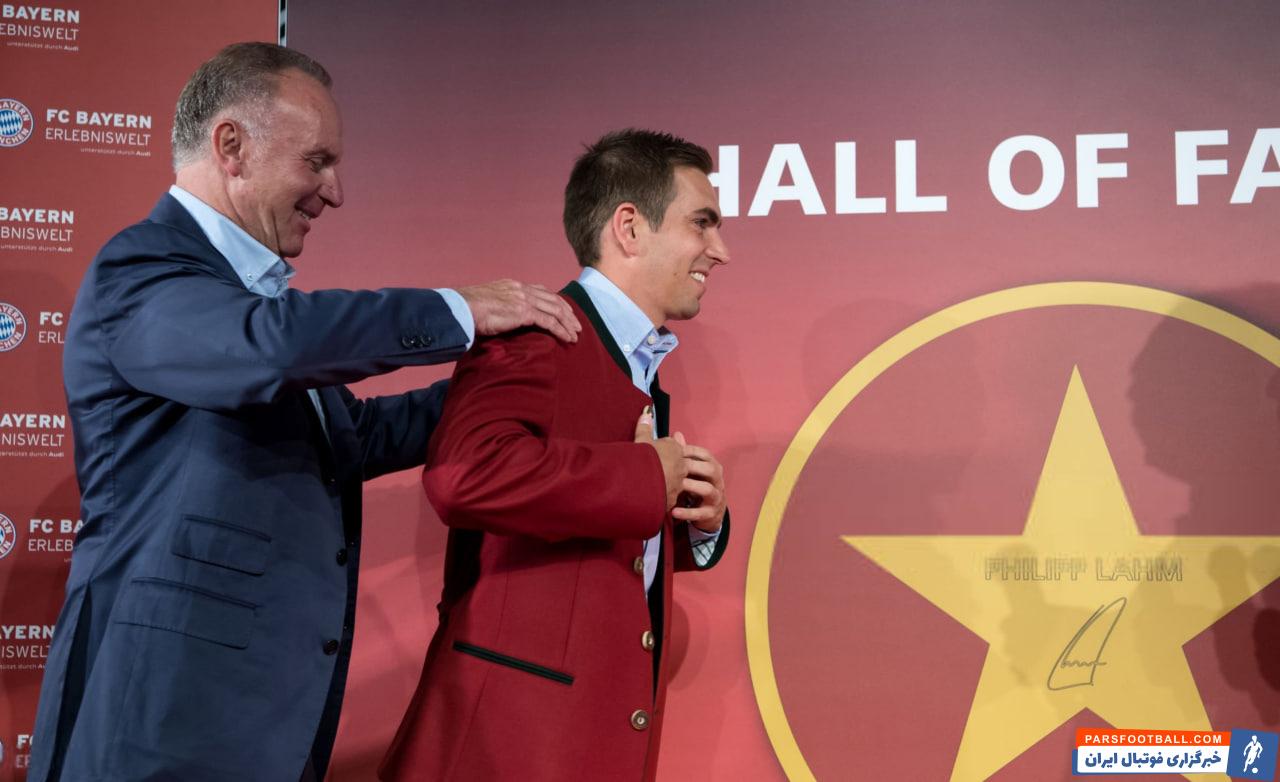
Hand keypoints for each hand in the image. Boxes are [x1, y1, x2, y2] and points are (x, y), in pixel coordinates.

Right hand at [456, 279, 581, 341]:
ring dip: (568, 323)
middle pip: (553, 299)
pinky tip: (568, 338)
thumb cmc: (468, 309)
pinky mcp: (524, 312)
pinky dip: (561, 330)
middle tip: (576, 324)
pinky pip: (549, 322)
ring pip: (555, 310)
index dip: (556, 301)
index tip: (564, 311)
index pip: (541, 291)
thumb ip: (500, 306)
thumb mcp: (488, 302)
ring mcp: (524, 300)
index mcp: (513, 285)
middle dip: (567, 312)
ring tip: (576, 334)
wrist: (462, 308)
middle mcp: (522, 289)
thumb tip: (502, 316)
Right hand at [635, 407, 686, 510]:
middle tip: (664, 472)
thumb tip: (647, 412)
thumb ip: (645, 427)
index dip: (667, 452)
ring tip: (663, 489)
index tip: (661, 455)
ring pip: (679, 484)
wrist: (641, 481)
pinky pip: (672, 499)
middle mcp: (681, 466)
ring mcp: (679, 484)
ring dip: (673, 485)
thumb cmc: (642, 458)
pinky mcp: (673, 499)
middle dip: (674, 469)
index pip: (675, 449)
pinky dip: (666, 499)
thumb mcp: (642, 440)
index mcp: (675, 450)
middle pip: (681, 466)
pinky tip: (659, 501)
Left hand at [672, 440, 725, 532]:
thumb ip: (685, 454)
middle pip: (712, 470)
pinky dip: (687, 512)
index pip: (706, 455)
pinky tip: (674, 511)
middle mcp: (718, 482)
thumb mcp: (693, 471)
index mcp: (713, 468)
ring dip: (692, 487)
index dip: (691, 451)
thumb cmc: (698, 487)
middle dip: (694, 467)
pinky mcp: (710, 513)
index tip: (674, 450)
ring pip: (708, 490)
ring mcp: (716, 498)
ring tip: (676, 487)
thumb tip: (676, 434)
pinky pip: (701, 513)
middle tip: (676, 467)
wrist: (709, 514)